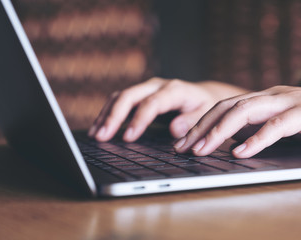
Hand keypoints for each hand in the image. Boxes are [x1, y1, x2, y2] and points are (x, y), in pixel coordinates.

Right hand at [89, 77, 247, 141]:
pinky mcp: (140, 94)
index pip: (152, 103)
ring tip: (95, 134)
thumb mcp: (206, 114)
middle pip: (129, 96)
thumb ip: (192, 121)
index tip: (128, 138)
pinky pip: (119, 101)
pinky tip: (99, 127)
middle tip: (101, 136)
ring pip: (120, 97)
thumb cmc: (204, 106)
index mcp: (174, 90)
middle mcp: (157, 86)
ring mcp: (146, 88)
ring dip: (106, 115)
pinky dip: (108, 113)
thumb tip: (174, 129)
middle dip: (113, 116)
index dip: (138, 120)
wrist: (202, 95)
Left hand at [174, 86, 300, 157]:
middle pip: (226, 107)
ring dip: (219, 131)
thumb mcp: (280, 123)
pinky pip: (279, 125)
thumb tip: (232, 143)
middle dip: (201, 127)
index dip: (199, 124)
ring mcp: (289, 101)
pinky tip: (241, 152)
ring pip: (245, 111)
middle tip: (182, 148)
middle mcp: (270, 96)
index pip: (222, 108)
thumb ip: (257, 129)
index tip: (182, 143)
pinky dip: (258, 139)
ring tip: (201, 149)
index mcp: (261, 99)